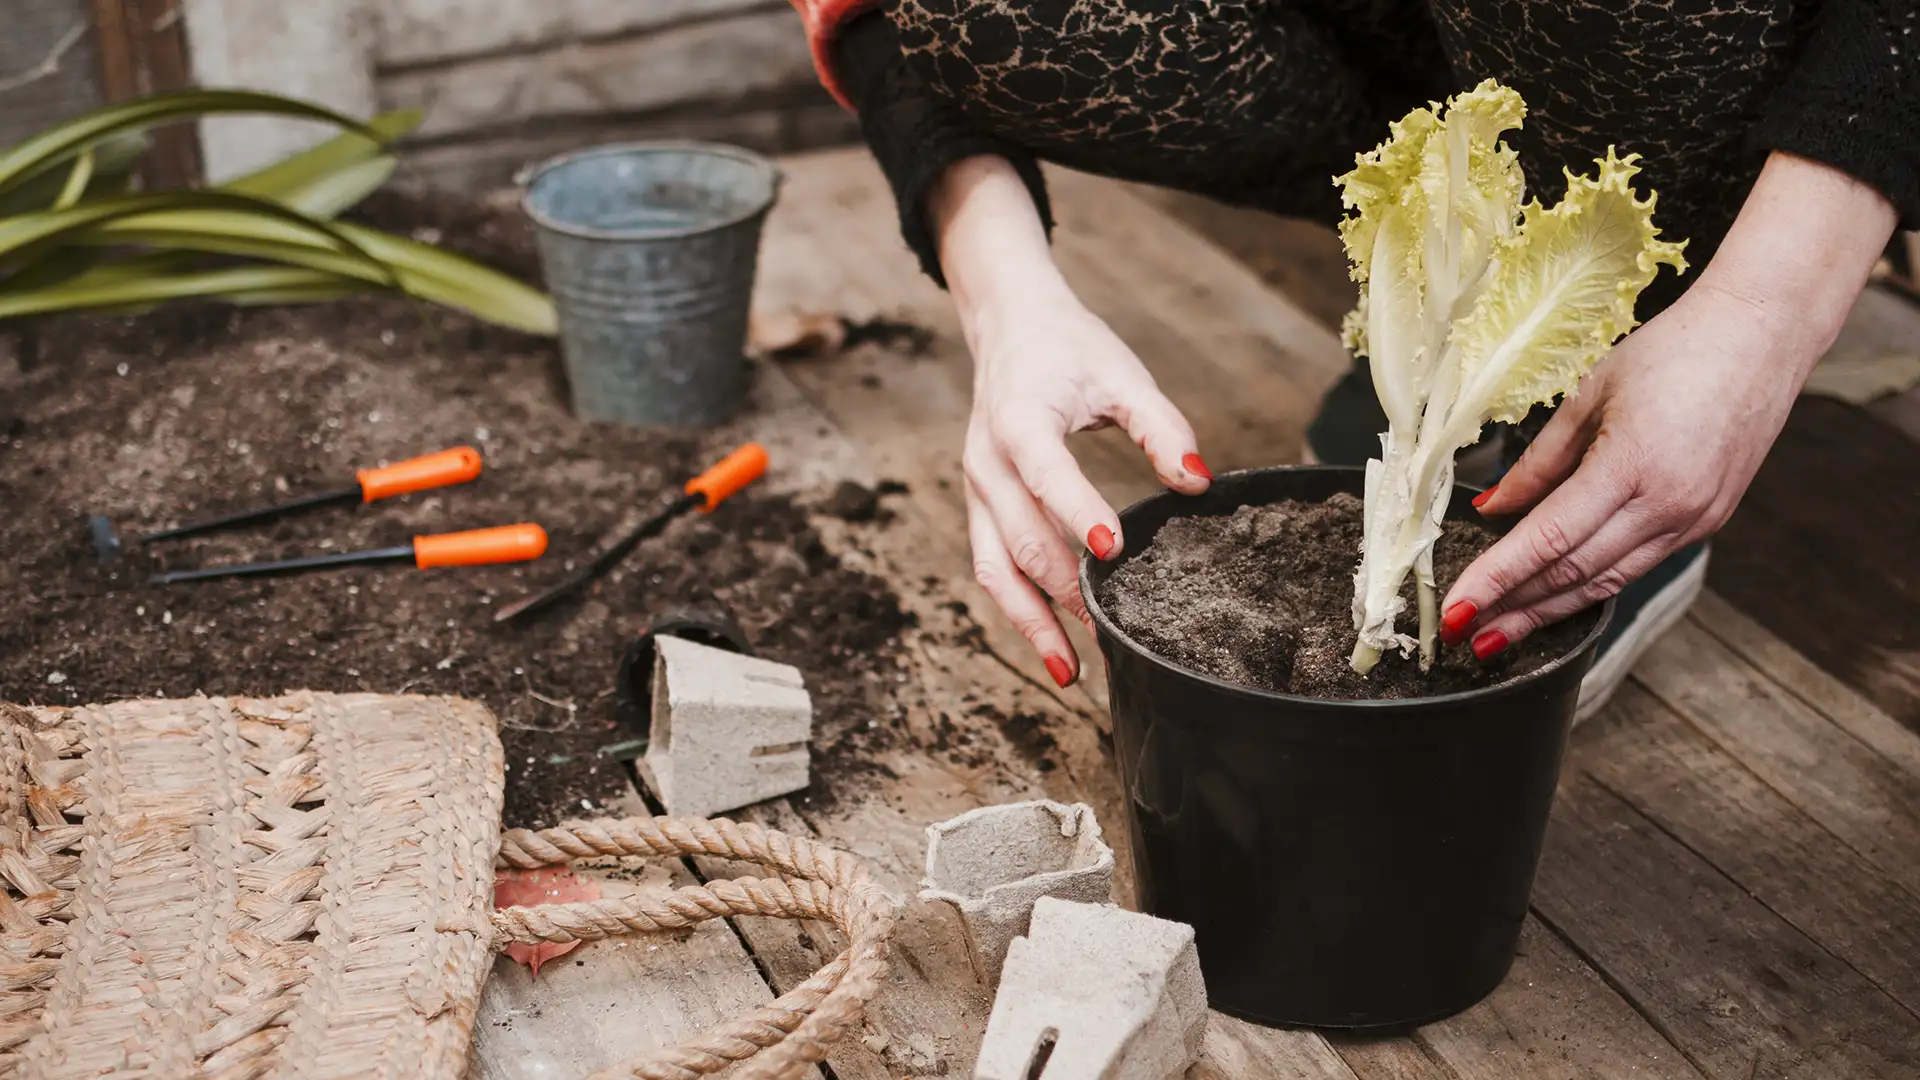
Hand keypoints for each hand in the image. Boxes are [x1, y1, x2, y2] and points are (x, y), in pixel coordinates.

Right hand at [963, 286, 1209, 685]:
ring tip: (1070, 671)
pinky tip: (1055, 646)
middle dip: (1062, 592)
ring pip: (994, 568)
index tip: (1112, 551)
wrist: (1008, 328)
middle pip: (1017, 538)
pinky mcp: (981, 509)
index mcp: (1018, 419)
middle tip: (1111, 635)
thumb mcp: (1121, 373)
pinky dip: (1020, 610)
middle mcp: (987, 462)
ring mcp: (977, 490)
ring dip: (1030, 622)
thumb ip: (1162, 426)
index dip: (1076, 512)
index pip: (1044, 472)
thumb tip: (1197, 482)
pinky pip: (993, 567)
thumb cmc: (1068, 349)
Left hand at [1438, 283, 1798, 654]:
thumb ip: (1538, 462)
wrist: (1763, 337)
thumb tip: (1492, 508)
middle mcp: (1667, 504)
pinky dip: (1589, 587)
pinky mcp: (1706, 523)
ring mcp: (1692, 519)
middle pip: (1573, 573)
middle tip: (1461, 636)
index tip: (1455, 610)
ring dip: (1547, 612)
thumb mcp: (1591, 396)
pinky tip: (1553, 600)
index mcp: (1633, 464)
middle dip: (1513, 609)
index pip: (1548, 538)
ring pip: (1605, 581)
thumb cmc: (1674, 351)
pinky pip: (1635, 566)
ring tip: (1497, 634)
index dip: (1496, 579)